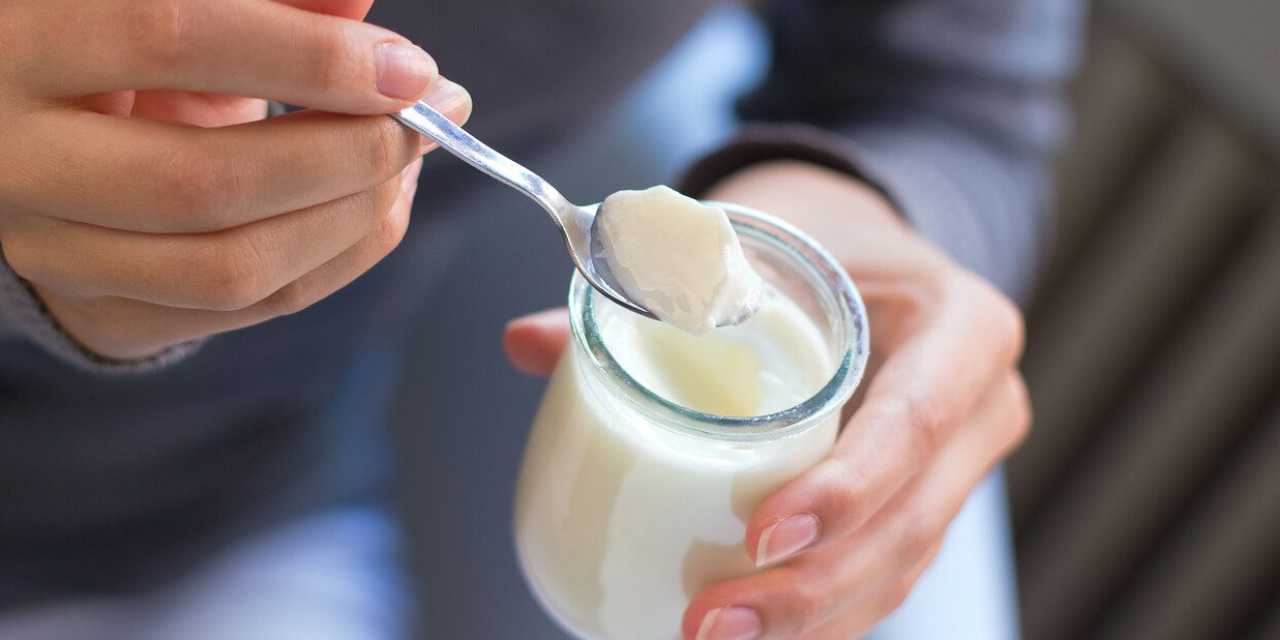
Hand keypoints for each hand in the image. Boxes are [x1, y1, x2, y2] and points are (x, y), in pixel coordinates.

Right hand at [0, 0, 470, 359]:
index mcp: (21, 42)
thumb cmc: (114, 46)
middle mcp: (19, 163)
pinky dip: (341, 257)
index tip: (408, 69)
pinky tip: (378, 205)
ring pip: (235, 266)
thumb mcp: (168, 1)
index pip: (172, 37)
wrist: (33, 139)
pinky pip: (253, 306)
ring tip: (409, 162)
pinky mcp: (109, 311)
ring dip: (355, 217)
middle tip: (429, 120)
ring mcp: (56, 254)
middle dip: (349, 154)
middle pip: (208, 181)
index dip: (308, 56)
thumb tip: (359, 2)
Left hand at [504, 162, 1029, 638]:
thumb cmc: (811, 239)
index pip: (916, 420)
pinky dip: (814, 617)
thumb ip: (645, 288)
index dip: (847, 487)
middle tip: (708, 622)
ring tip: (707, 639)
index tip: (760, 534)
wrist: (866, 257)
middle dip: (810, 590)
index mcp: (962, 327)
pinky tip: (746, 636)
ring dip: (807, 623)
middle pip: (910, 524)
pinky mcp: (918, 508)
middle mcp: (979, 408)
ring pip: (896, 570)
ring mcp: (957, 470)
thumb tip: (525, 344)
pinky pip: (877, 577)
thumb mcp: (753, 239)